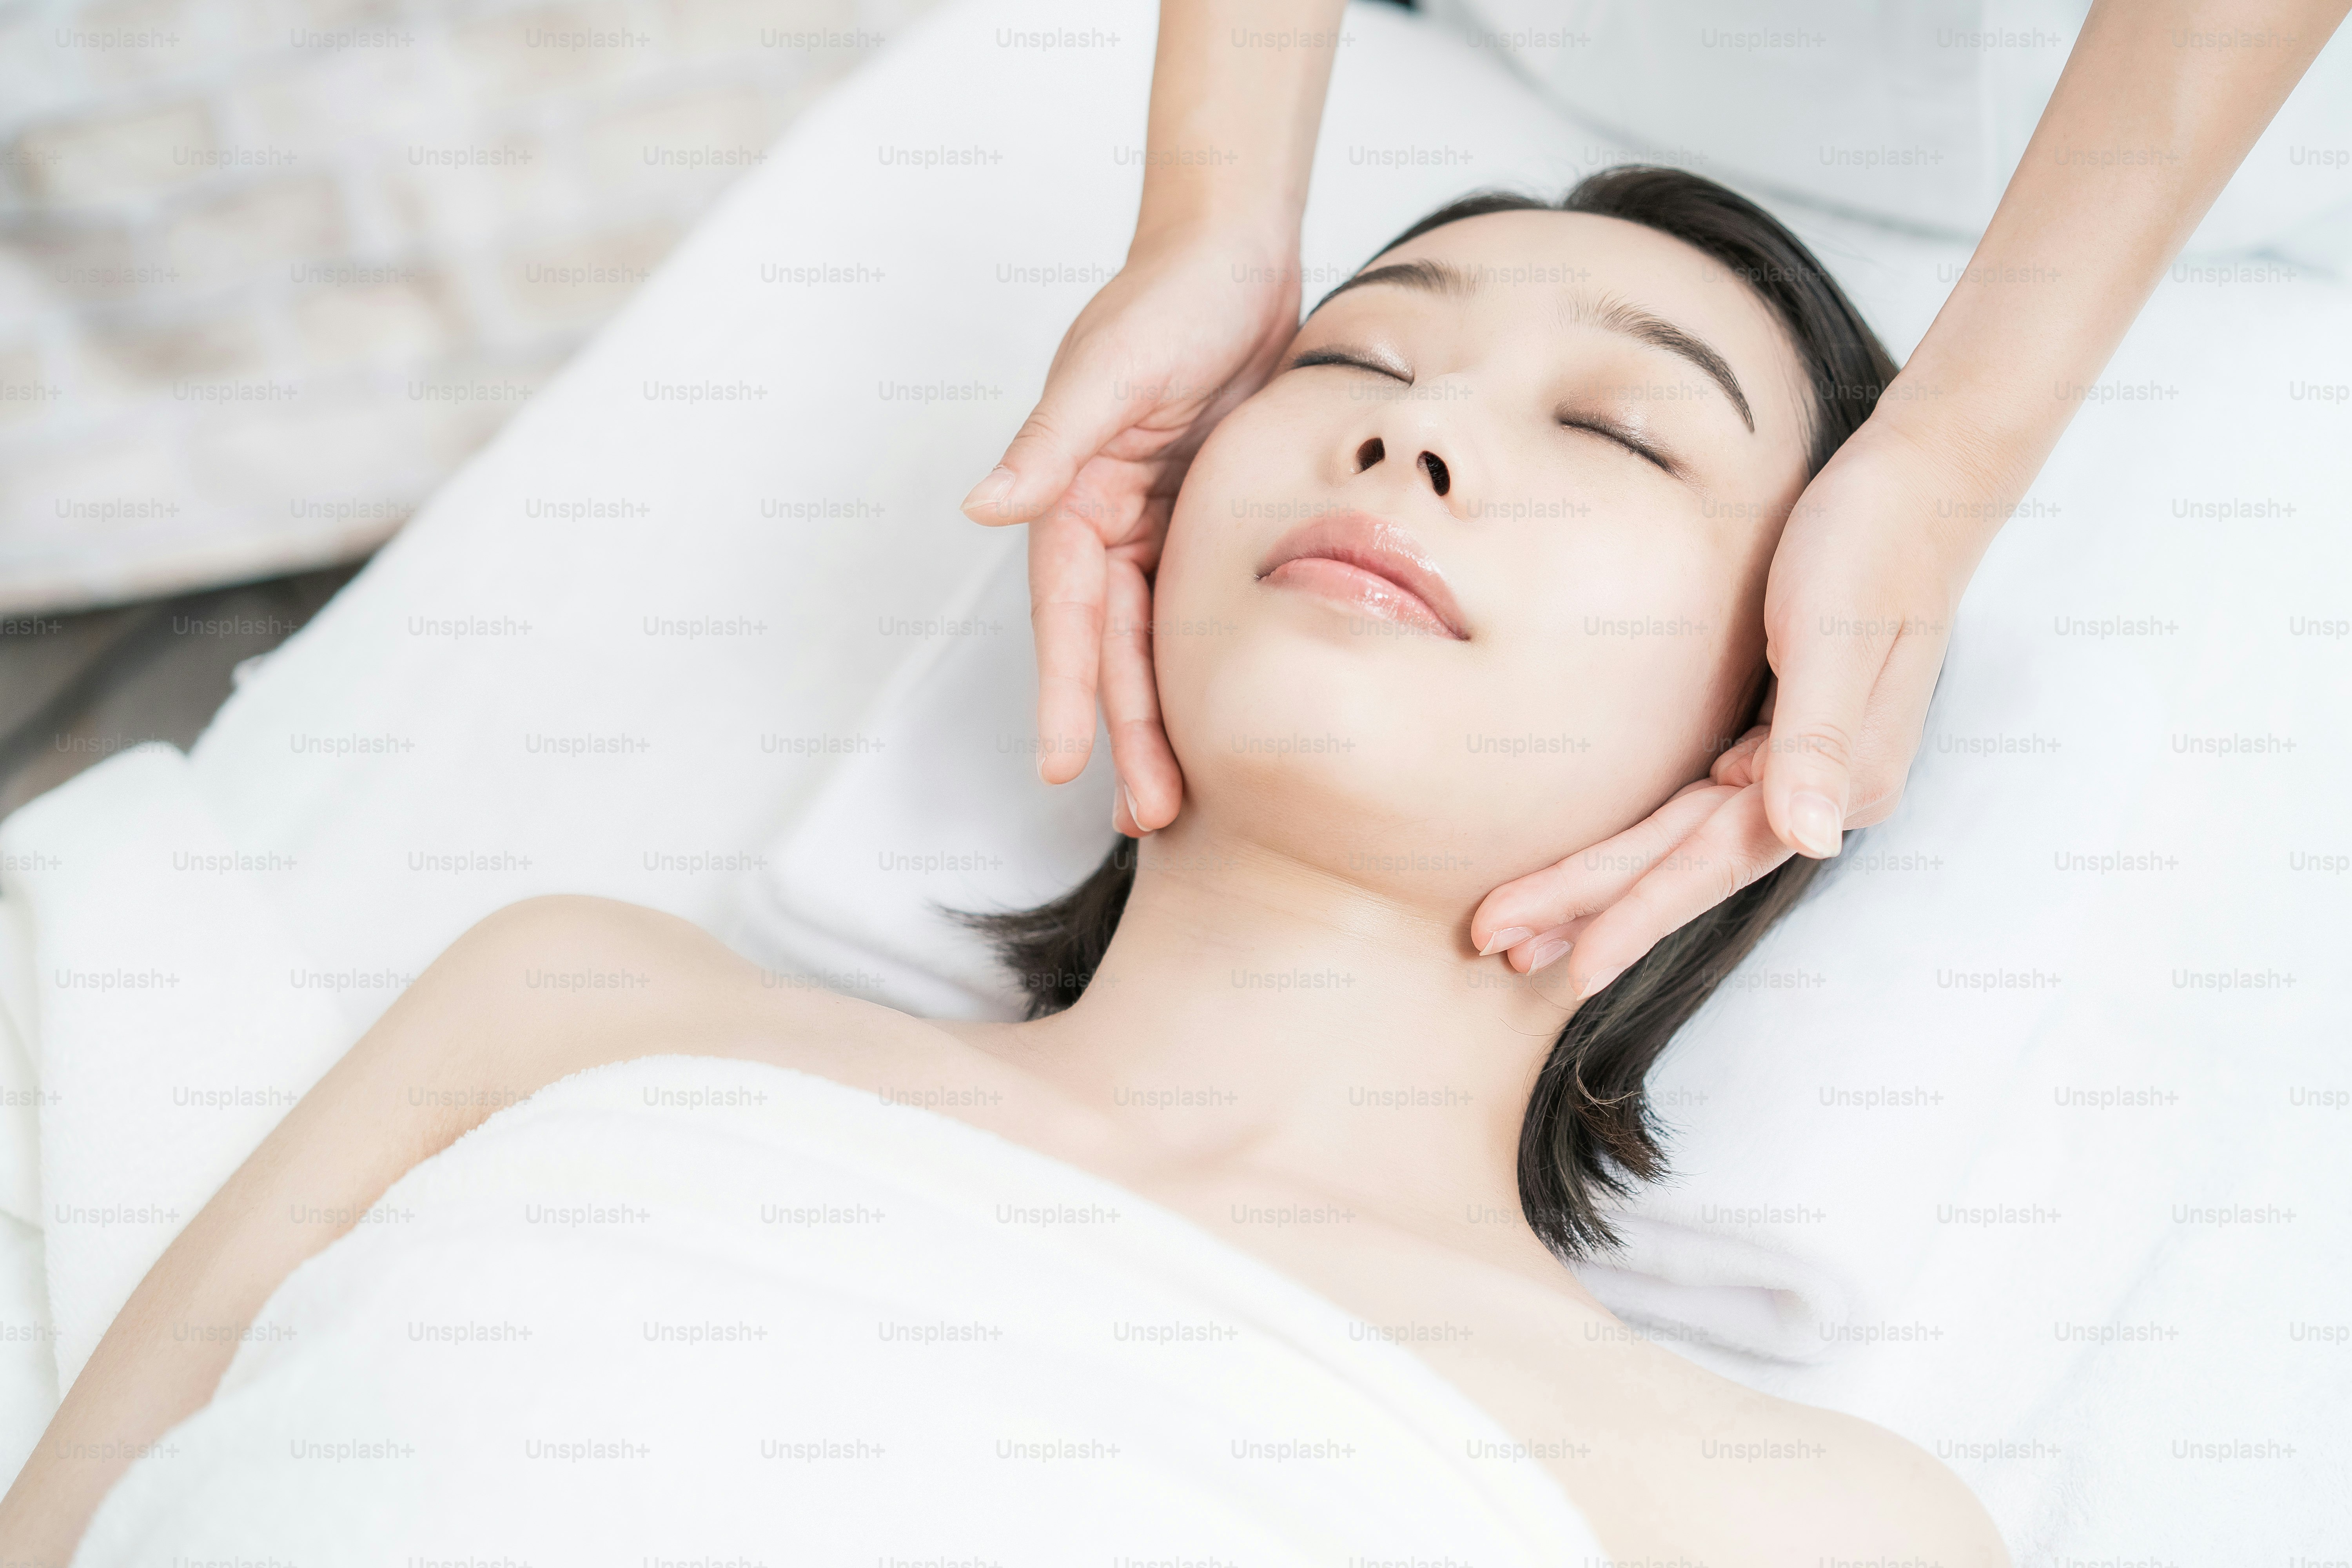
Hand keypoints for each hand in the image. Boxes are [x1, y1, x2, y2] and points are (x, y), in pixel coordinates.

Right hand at [961, 225, 1303, 835]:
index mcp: (1073, 495)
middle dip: (1123, 733)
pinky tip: (1212, 726)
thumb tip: (985, 507)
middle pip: (1110, 648)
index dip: (1067, 692)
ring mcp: (1153, 527)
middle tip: (1144, 816)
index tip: (1065, 766)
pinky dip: (1198, 670)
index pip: (1067, 614)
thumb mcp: (1113, 365)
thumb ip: (1051, 439)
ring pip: (1152, 645)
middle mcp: (1104, 521)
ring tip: (1170, 803)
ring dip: (1158, 720)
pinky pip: (1194, 613)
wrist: (1238, 251)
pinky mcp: (1202, 523)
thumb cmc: (1172, 295)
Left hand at [1468, 412, 2001, 997]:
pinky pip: (1695, 809)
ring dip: (1605, 887)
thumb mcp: (1837, 633)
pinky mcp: (1779, 739)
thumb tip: (1813, 839)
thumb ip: (1822, 739)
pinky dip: (1643, 845)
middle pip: (1683, 862)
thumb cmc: (1874, 544)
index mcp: (1840, 780)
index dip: (1639, 913)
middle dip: (1590, 907)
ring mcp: (1801, 769)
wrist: (1919, 484)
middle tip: (1496, 944)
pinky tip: (1599, 871)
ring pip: (1682, 844)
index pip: (1713, 861)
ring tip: (1526, 930)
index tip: (1577, 966)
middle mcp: (1821, 792)